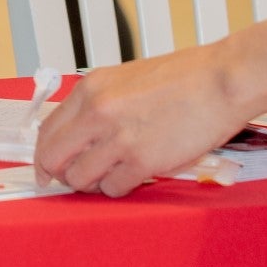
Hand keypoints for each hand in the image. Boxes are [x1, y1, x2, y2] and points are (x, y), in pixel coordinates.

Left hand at [34, 45, 248, 195]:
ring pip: (80, 180)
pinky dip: (120, 187)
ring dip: (94, 183)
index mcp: (90, 89)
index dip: (44, 156)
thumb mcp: (124, 79)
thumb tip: (76, 134)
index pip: (47, 131)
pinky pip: (114, 189)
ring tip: (114, 173)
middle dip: (61, 175)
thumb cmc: (183, 78)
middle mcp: (97, 112)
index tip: (47, 170)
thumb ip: (97, 104)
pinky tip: (135, 174)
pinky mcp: (143, 161)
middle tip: (77, 179)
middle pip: (54, 159)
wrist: (222, 80)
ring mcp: (118, 138)